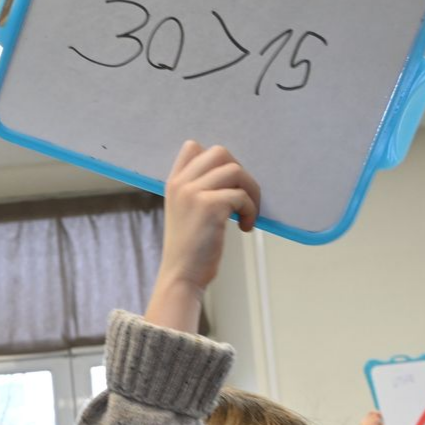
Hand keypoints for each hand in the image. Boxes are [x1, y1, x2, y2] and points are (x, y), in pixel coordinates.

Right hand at [146, 142, 260, 331]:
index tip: (224, 186)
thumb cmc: (188, 250)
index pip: (192, 147)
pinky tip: (244, 227)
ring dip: (250, 191)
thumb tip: (231, 174)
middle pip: (220, 153)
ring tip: (247, 214)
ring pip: (236, 171)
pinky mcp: (210, 207)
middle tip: (241, 198)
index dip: (216, 161)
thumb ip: (197, 191)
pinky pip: (242, 195)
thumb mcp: (184, 212)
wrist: (181, 276)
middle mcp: (181, 184)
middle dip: (239, 173)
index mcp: (174, 183)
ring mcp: (194, 193)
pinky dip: (250, 210)